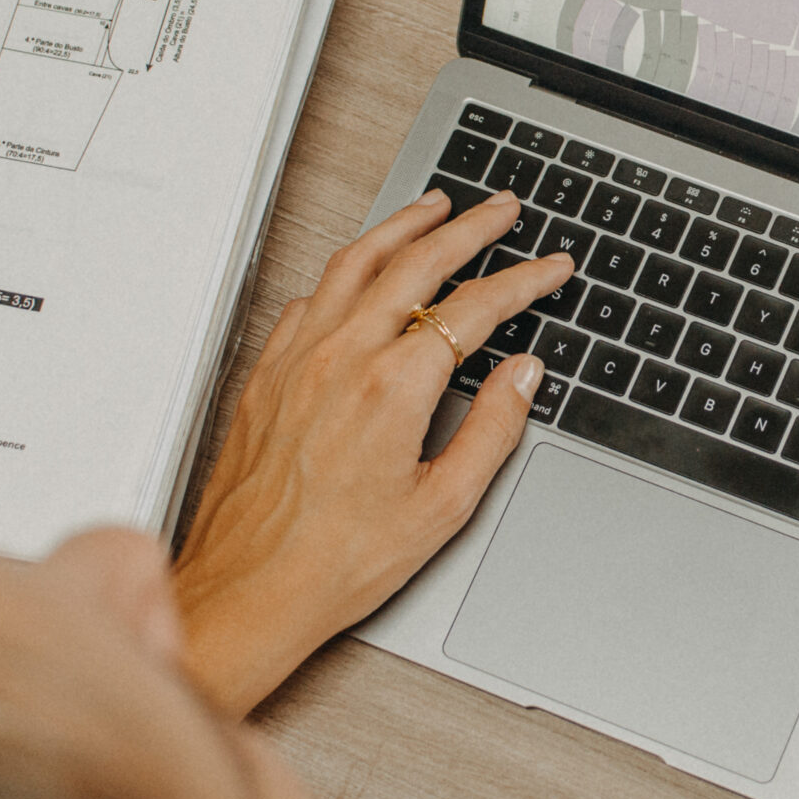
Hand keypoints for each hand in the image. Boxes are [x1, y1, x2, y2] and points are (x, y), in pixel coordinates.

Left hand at [172, 188, 573, 717]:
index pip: (474, 308)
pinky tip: (360, 273)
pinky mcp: (267, 374)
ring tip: (434, 208)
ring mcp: (296, 360)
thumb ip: (492, 429)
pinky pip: (310, 298)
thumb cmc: (336, 563)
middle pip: (415, 263)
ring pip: (354, 264)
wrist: (248, 590)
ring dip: (402, 228)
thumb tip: (521, 375)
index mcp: (391, 388)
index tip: (550, 269)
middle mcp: (339, 358)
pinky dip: (346, 271)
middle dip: (468, 228)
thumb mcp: (443, 506)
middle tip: (501, 210)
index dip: (522, 281)